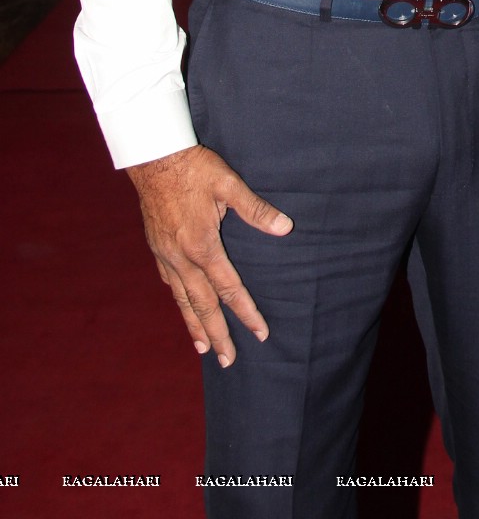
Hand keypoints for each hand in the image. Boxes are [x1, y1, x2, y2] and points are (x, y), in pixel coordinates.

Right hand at [126, 144, 292, 365]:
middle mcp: (182, 258)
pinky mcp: (157, 248)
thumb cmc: (194, 168)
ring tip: (204, 350)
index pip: (229, 289)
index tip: (260, 333)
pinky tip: (184, 308)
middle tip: (229, 360)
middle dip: (218, 334)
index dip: (246, 312)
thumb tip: (285, 228)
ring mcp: (166, 256)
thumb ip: (255, 209)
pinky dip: (179, 302)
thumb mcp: (228, 184)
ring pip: (182, 300)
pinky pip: (169, 284)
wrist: (153, 158)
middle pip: (203, 305)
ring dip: (195, 326)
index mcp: (203, 246)